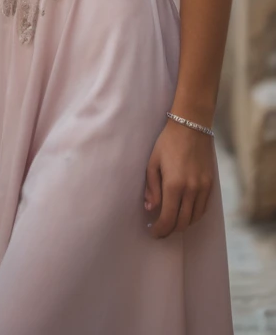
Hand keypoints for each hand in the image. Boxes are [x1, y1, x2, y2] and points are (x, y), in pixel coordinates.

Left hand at [144, 118, 214, 238]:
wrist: (191, 128)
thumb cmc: (167, 143)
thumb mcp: (152, 162)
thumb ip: (151, 188)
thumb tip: (150, 208)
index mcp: (174, 185)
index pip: (168, 218)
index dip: (160, 229)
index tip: (153, 232)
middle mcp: (191, 190)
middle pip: (182, 222)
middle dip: (170, 230)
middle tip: (160, 231)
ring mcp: (203, 189)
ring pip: (194, 218)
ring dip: (182, 225)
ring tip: (170, 224)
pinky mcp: (211, 185)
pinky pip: (203, 208)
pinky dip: (193, 216)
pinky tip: (184, 214)